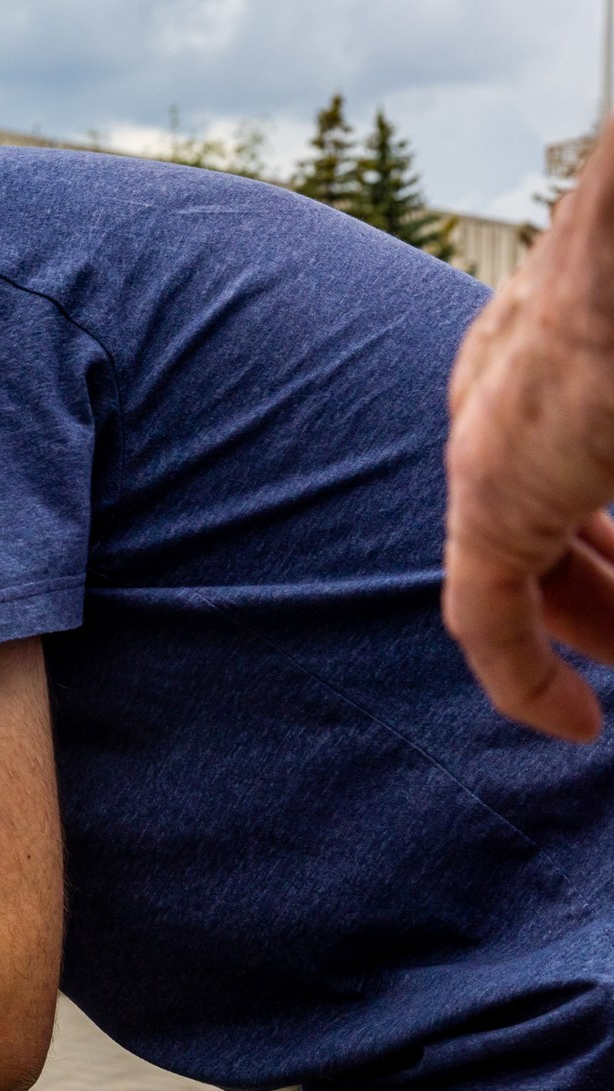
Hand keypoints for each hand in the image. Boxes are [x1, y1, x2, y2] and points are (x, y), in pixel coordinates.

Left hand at [445, 164, 613, 738]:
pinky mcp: (491, 498)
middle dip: (600, 597)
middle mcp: (507, 405)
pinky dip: (524, 676)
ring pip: (529, 572)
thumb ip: (600, 467)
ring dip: (585, 632)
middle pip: (548, 529)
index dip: (600, 540)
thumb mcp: (602, 394)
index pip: (566, 470)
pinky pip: (489, 616)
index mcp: (546, 365)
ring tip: (612, 693)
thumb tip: (612, 507)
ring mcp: (497, 448)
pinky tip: (571, 726)